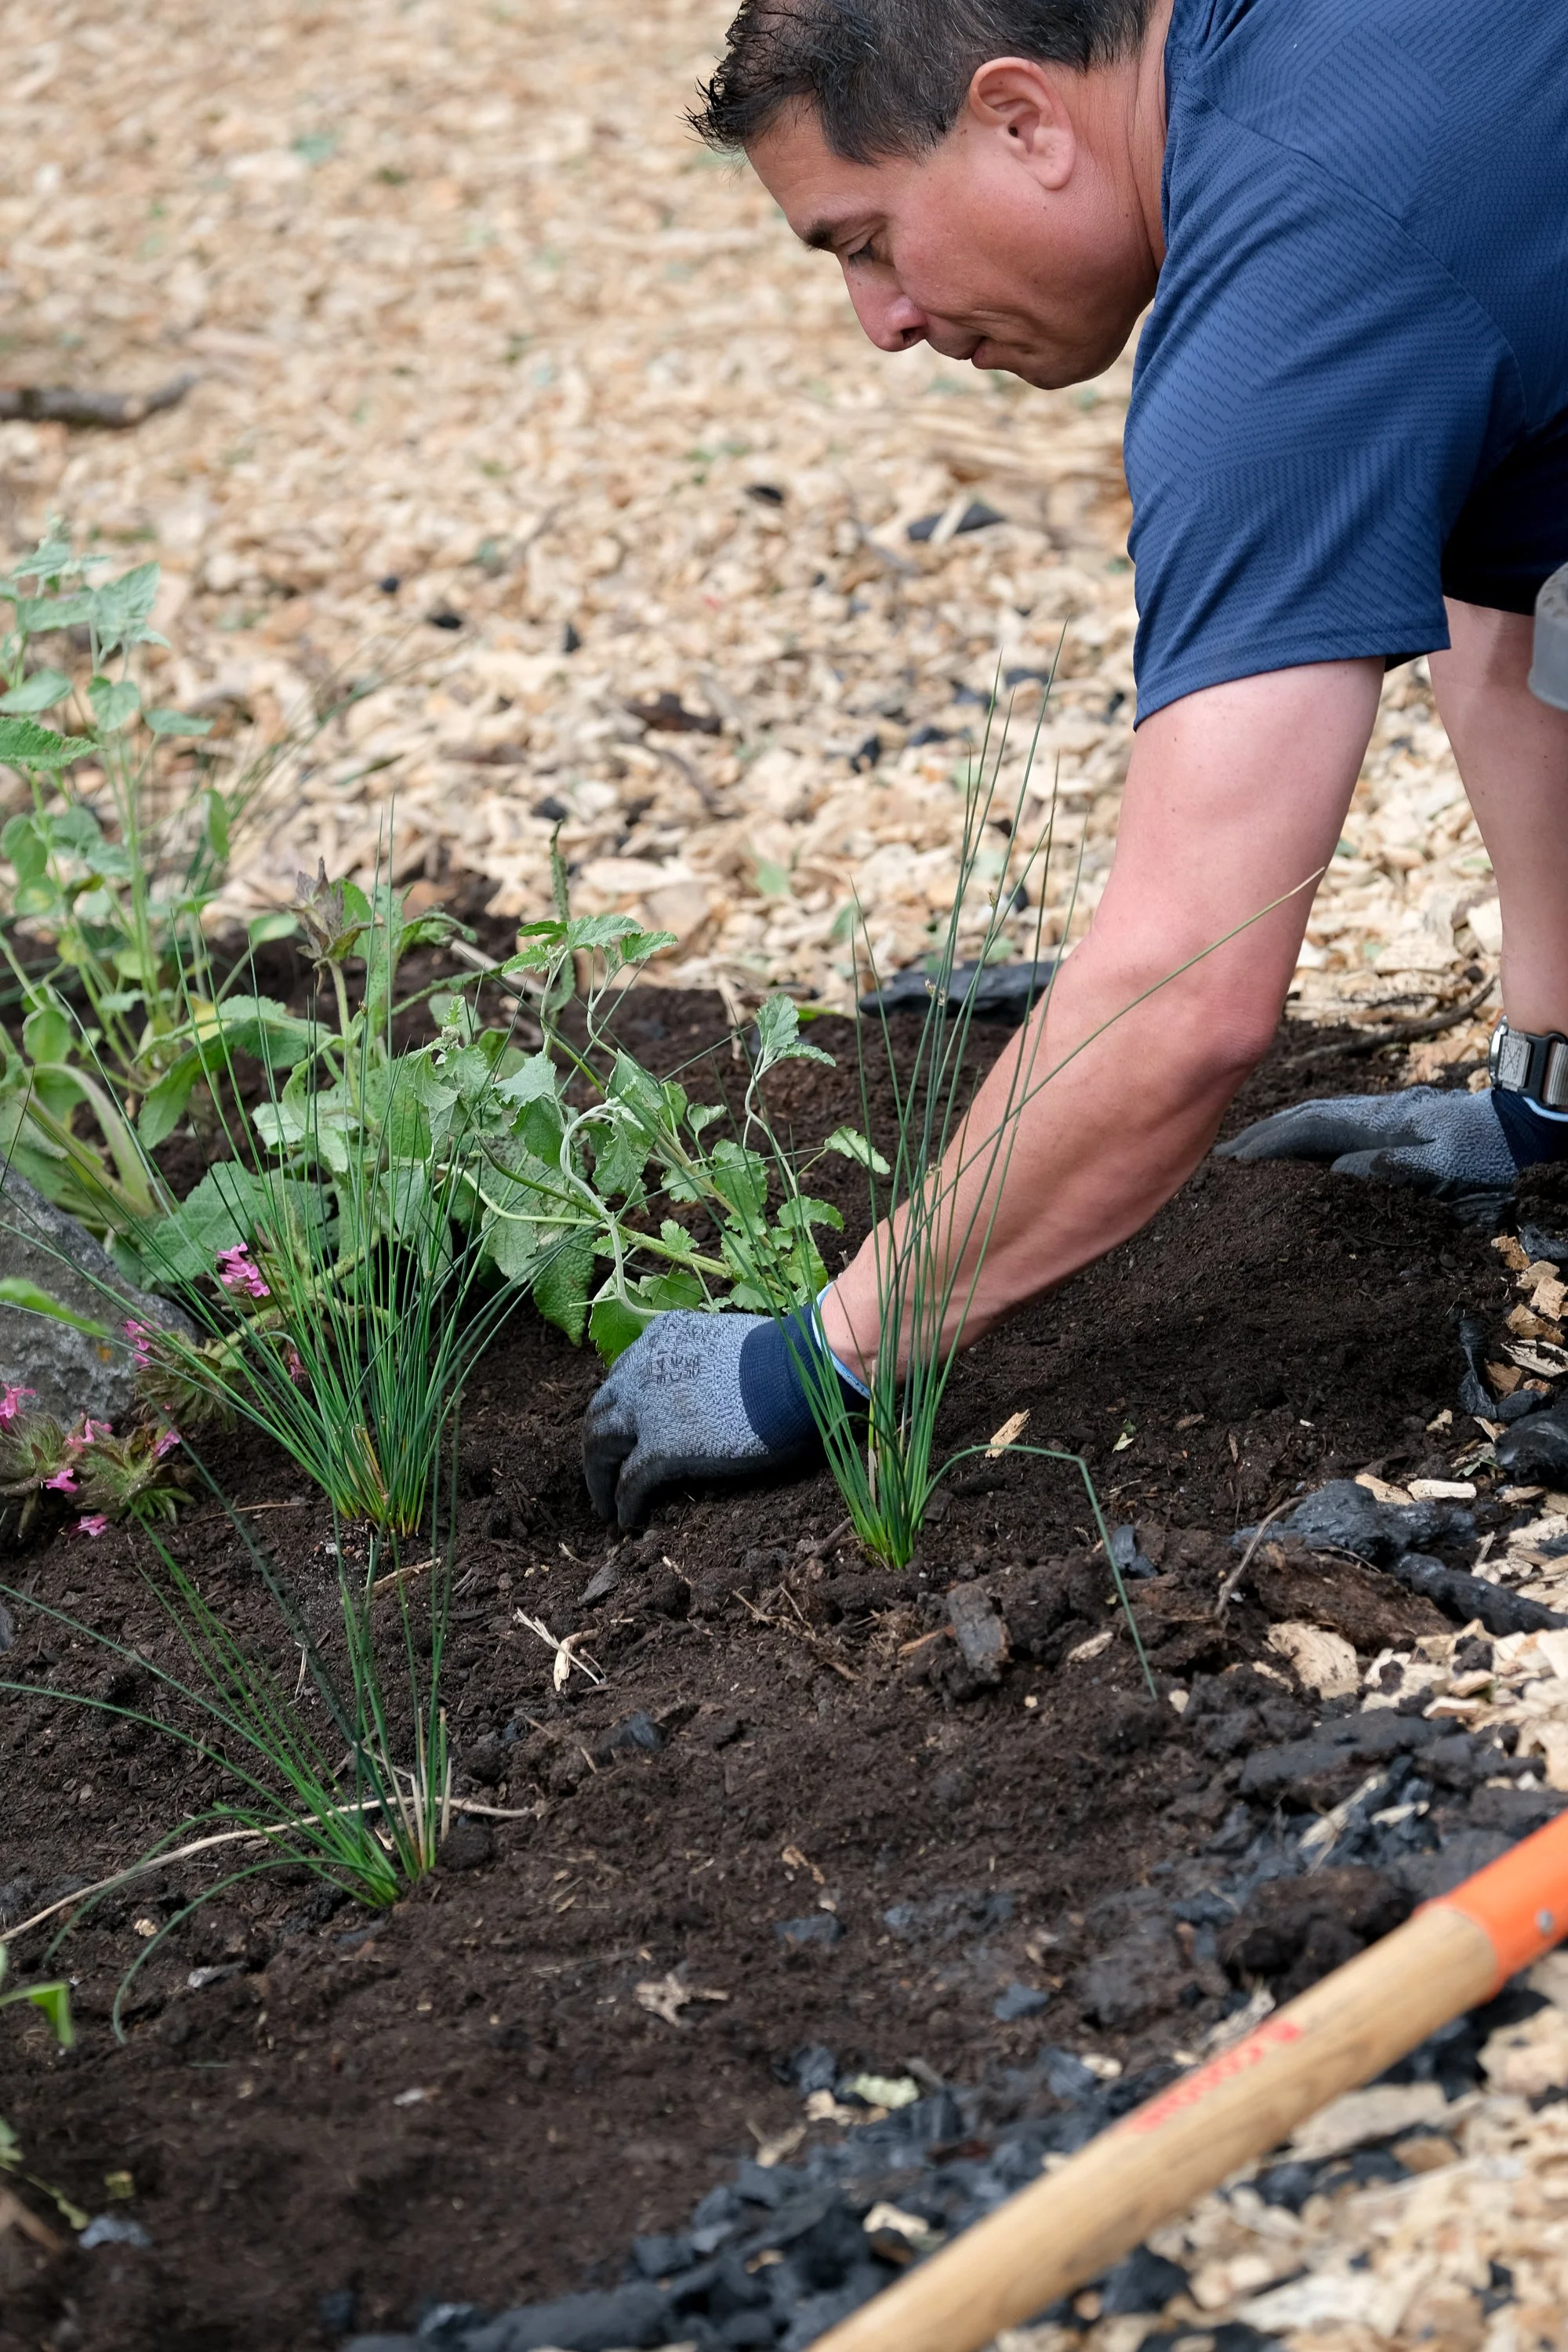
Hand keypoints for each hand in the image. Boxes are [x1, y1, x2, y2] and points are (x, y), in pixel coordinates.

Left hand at [582, 1309, 824, 1529]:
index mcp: (662, 1338)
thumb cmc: (784, 1355)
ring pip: (600, 1447)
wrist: (794, 1372)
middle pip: (601, 1410)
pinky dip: (623, 1503)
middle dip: (598, 1442)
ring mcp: (646, 1410)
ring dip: (598, 1478)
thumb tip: (728, 1378)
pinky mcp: (661, 1450)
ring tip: (604, 1506)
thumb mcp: (730, 1341)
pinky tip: (628, 1520)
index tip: (627, 1424)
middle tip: (602, 1468)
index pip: (624, 1373)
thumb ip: (712, 1359)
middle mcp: (642, 1369)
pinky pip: (629, 1482)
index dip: (621, 1404)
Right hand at [1215, 1087, 1517, 1192]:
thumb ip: (1387, 1169)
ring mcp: (1385, 1115)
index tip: (1233, 1163)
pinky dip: (1305, 1134)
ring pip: (1319, 1117)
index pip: (1309, 1129)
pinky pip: (1337, 1124)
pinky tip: (1297, 1149)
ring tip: (1248, 1151)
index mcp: (1381, 1124)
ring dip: (1280, 1132)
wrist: (1530, 1130)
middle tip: (1224, 1157)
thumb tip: (1332, 1174)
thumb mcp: (1444, 1170)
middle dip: (1262, 1134)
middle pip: (1305, 1116)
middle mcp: (1376, 1113)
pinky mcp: (1396, 1123)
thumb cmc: (1492, 1157)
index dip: (1268, 1145)